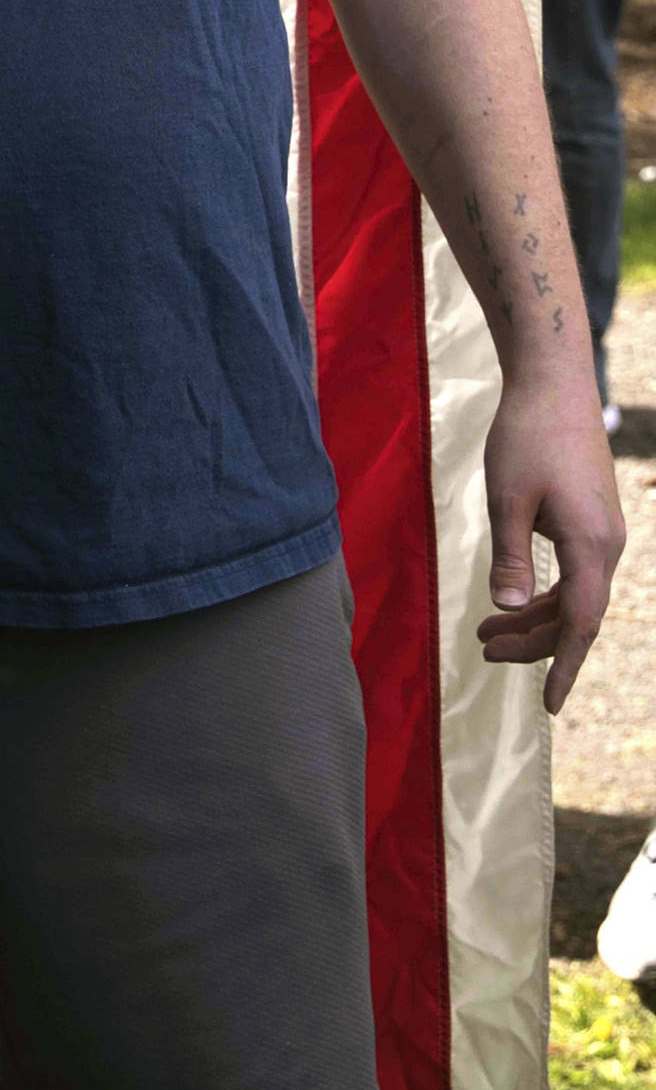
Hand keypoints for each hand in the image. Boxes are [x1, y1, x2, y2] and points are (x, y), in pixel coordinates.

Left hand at [474, 379, 625, 712]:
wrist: (554, 385)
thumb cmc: (527, 437)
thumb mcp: (507, 499)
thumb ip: (510, 557)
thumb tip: (507, 608)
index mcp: (592, 545)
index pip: (581, 623)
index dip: (562, 664)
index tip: (547, 704)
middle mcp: (607, 545)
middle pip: (576, 615)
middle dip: (533, 642)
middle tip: (483, 652)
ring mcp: (603, 532)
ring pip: (575, 596)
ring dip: (534, 617)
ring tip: (486, 634)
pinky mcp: (592, 520)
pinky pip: (574, 573)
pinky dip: (544, 591)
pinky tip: (513, 598)